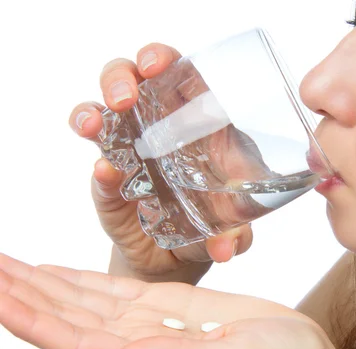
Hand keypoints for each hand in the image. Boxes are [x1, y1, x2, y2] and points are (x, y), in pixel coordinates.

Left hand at [0, 254, 355, 348]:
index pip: (71, 339)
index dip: (27, 316)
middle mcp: (139, 343)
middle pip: (64, 317)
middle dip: (20, 291)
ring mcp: (153, 323)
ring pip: (81, 302)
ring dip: (40, 283)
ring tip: (3, 263)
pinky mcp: (172, 307)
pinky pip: (114, 292)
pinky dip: (79, 280)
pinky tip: (53, 272)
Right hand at [68, 43, 252, 282]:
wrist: (181, 258)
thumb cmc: (215, 222)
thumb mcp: (235, 225)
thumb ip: (237, 233)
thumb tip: (229, 246)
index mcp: (197, 124)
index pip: (179, 77)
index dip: (164, 60)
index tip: (155, 64)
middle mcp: (159, 130)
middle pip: (133, 83)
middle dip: (122, 77)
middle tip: (124, 95)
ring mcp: (130, 155)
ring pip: (102, 115)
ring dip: (94, 112)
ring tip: (95, 123)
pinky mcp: (110, 187)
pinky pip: (99, 172)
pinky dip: (99, 171)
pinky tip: (105, 171)